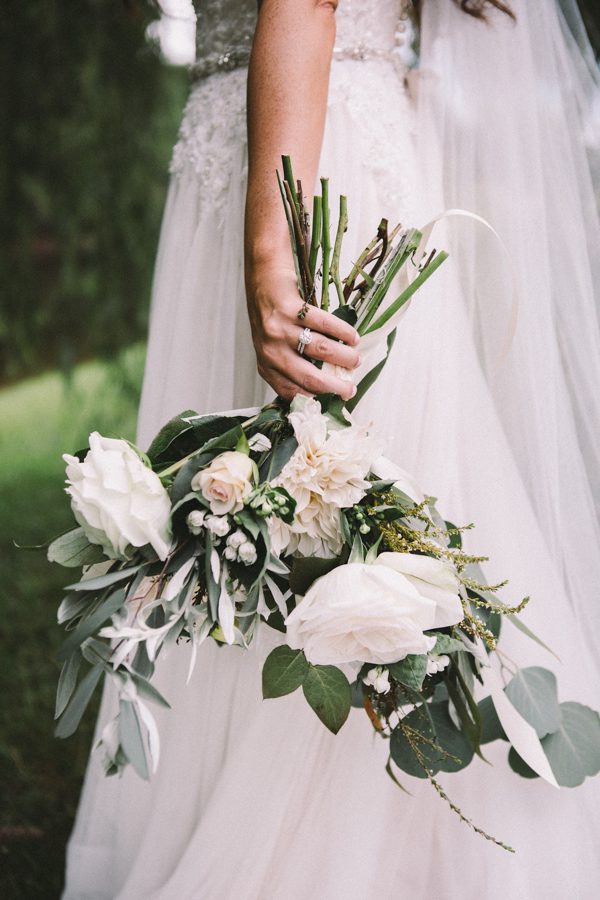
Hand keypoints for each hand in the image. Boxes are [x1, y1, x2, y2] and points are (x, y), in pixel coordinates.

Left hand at [246, 260, 360, 401]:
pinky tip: (353, 338)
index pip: (291, 392)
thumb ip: (291, 366)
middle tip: (351, 389)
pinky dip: (343, 333)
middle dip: (335, 387)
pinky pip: (324, 324)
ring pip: (320, 350)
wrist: (262, 277)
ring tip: (356, 359)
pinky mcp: (290, 309)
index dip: (316, 400)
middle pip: (309, 378)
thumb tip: (326, 385)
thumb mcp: (273, 347)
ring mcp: (279, 330)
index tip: (335, 401)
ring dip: (344, 358)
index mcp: (266, 365)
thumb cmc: (272, 316)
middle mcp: (270, 351)